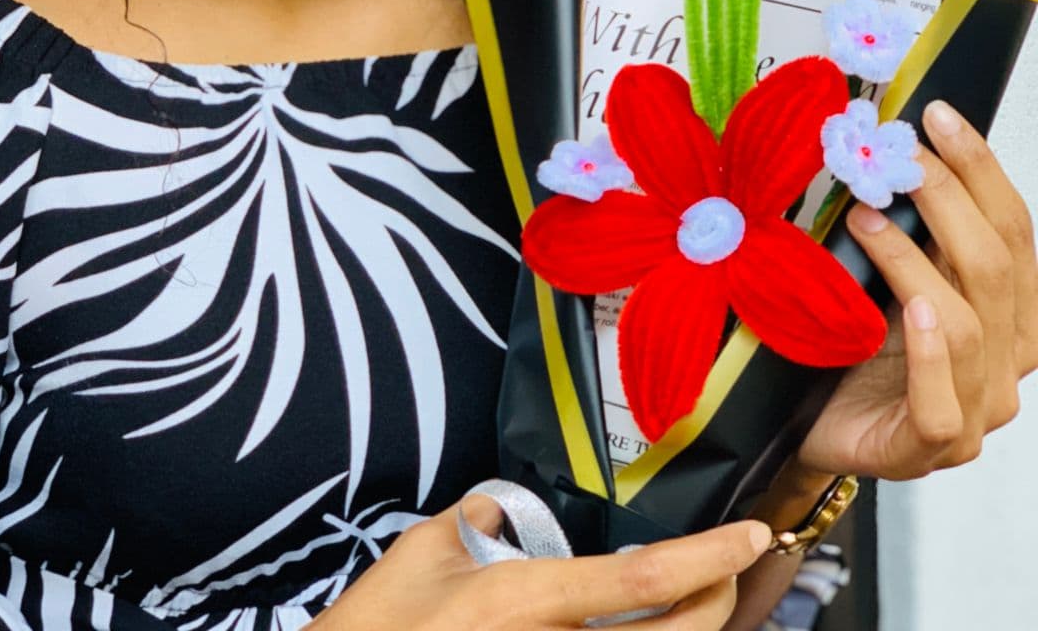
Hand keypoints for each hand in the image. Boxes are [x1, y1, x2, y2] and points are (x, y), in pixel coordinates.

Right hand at [311, 496, 772, 629]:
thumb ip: (477, 518)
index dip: (707, 557)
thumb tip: (506, 511)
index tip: (752, 534)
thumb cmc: (377, 626)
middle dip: (721, 601)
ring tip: (703, 595)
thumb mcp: (424, 549)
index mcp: (526, 602)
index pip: (642, 580)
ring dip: (690, 629)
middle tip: (736, 565)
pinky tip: (652, 621)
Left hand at [797, 100, 1037, 479]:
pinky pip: (943, 405)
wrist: (808, 424)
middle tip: (896, 157)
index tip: (937, 116)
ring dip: (914, 262)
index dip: (980, 169)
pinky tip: (911, 313)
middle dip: (948, 198)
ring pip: (969, 326)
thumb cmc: (852, 345)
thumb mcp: (886, 275)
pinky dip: (930, 354)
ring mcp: (974, 411)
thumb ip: (907, 229)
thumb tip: (890, 148)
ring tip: (866, 220)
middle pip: (997, 268)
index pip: (1013, 231)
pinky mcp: (929, 448)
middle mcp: (1005, 360)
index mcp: (1007, 312)